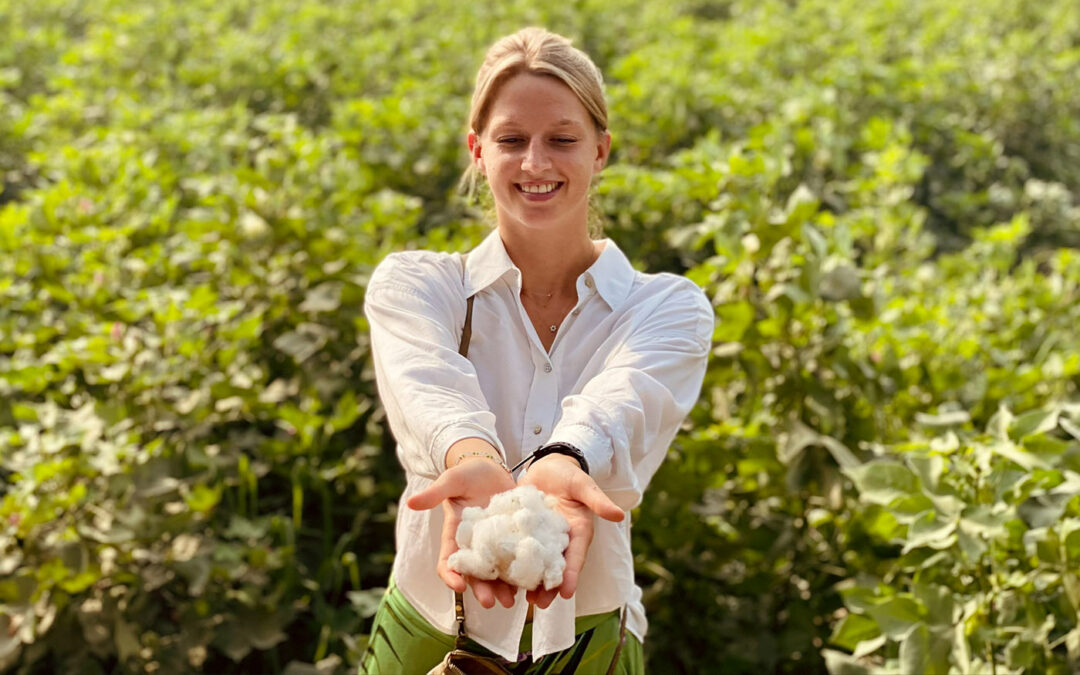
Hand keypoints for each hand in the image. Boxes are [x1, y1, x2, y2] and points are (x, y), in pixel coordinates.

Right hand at [406, 455, 518, 608]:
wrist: (490, 468)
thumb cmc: (466, 474)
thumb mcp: (451, 481)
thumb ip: (434, 493)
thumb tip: (411, 502)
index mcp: (456, 536)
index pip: (449, 561)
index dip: (451, 575)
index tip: (458, 586)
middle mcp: (475, 546)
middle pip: (476, 574)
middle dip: (482, 590)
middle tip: (492, 603)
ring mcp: (496, 544)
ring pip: (498, 572)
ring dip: (504, 588)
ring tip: (514, 600)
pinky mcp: (515, 538)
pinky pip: (519, 558)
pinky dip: (525, 571)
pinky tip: (534, 581)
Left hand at [517, 454, 623, 608]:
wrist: (547, 466)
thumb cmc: (569, 475)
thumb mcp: (583, 485)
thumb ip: (598, 500)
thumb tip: (619, 514)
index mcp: (577, 533)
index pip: (575, 556)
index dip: (571, 574)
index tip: (567, 592)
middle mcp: (559, 541)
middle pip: (554, 568)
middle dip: (548, 587)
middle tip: (540, 604)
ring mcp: (539, 539)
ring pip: (535, 565)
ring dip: (529, 582)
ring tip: (522, 599)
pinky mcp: (521, 533)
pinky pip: (516, 550)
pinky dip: (510, 563)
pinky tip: (500, 578)